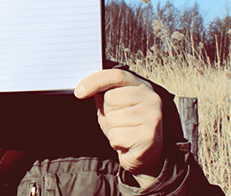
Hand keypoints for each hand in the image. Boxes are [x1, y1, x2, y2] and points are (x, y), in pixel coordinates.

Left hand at [75, 69, 163, 187]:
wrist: (145, 155)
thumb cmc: (125, 127)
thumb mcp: (112, 107)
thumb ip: (103, 94)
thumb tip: (84, 86)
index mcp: (141, 86)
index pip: (116, 76)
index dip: (94, 81)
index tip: (78, 92)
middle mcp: (151, 98)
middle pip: (110, 98)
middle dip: (107, 113)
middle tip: (119, 123)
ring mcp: (152, 116)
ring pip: (112, 118)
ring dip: (112, 129)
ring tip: (124, 133)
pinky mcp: (149, 136)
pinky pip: (117, 136)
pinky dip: (116, 142)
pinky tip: (127, 144)